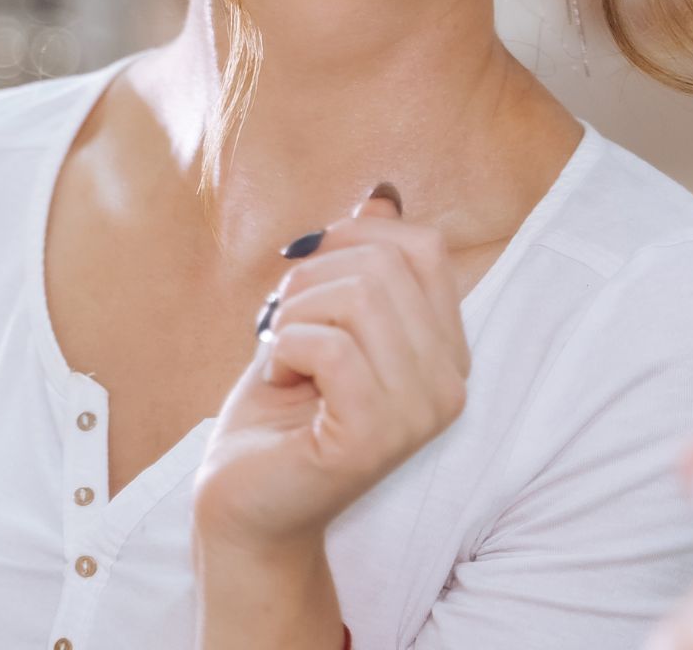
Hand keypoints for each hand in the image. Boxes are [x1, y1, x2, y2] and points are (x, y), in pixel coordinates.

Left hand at [195, 184, 472, 549]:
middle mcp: (449, 384)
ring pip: (359, 298)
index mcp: (446, 352)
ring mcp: (418, 414)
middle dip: (311, 279)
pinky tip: (279, 380)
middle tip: (282, 324)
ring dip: (295, 316)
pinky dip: (285, 349)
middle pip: (385, 265)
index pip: (423, 247)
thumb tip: (383, 195)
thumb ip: (359, 262)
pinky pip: (330, 347)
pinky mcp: (375, 437)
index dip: (354, 235)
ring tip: (282, 354)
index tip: (307, 273)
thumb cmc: (280, 410)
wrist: (243, 499)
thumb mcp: (320, 318)